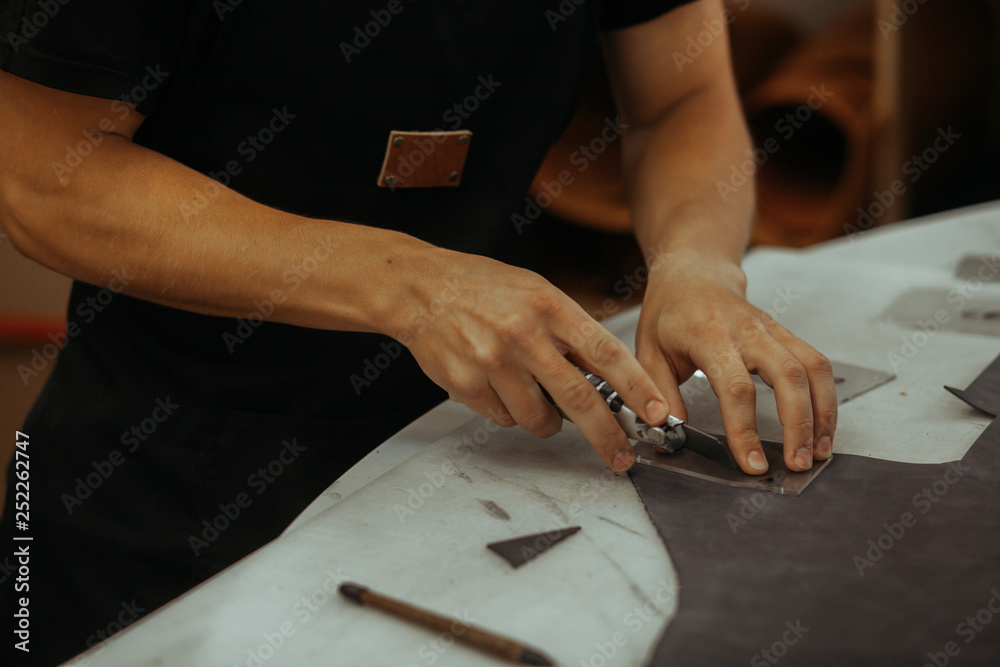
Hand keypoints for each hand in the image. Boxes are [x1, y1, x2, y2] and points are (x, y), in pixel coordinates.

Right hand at [392, 247, 667, 471]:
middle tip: (622, 457)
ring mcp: (494, 363)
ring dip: (547, 420)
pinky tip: (498, 384)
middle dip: (607, 436)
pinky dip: (509, 411)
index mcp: (549, 307)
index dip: (637, 388)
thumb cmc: (483, 288)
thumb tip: (607, 377)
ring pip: (539, 419)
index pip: (606, 353)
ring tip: (534, 394)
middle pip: (580, 399)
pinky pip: (504, 418)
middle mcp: (524, 336)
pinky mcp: (467, 385)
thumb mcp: (537, 292)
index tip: (658, 413)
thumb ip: (570, 331)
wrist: (422, 289)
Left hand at [635, 253, 837, 473]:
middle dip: (798, 424)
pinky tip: (822, 427)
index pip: (735, 388)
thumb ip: (658, 394)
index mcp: (709, 336)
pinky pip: (817, 365)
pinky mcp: (786, 335)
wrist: (693, 274)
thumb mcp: (647, 352)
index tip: (752, 462)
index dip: (745, 429)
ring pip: (811, 369)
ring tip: (818, 452)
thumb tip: (667, 434)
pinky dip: (825, 398)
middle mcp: (747, 331)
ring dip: (821, 413)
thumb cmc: (670, 313)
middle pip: (788, 377)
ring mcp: (772, 331)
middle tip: (798, 463)